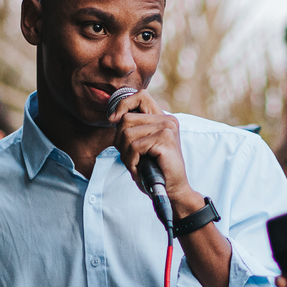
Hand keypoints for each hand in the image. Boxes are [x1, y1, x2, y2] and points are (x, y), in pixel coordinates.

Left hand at [107, 88, 200, 216]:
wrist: (173, 190)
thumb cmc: (155, 170)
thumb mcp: (142, 146)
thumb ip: (133, 130)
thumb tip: (113, 118)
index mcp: (163, 118)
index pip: (139, 96)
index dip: (123, 105)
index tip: (113, 121)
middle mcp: (167, 119)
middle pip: (126, 119)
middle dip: (120, 141)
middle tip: (130, 158)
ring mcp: (167, 128)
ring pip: (127, 134)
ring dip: (125, 154)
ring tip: (136, 165)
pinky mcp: (165, 139)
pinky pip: (134, 146)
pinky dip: (131, 162)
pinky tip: (139, 170)